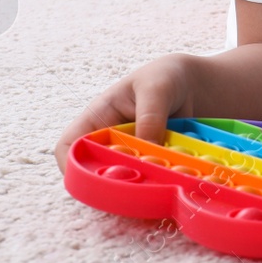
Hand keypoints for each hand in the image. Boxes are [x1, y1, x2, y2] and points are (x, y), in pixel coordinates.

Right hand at [54, 54, 195, 172]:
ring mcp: (132, 155)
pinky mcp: (153, 163)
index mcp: (97, 119)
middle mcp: (110, 142)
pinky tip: (177, 178)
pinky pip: (152, 180)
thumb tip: (146, 152)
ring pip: (125, 180)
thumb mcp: (156, 88)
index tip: (90, 180)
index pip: (68, 146)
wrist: (193, 83)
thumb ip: (150, 117)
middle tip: (136, 185)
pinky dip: (162, 182)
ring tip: (161, 181)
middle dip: (112, 183)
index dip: (71, 165)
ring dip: (140, 184)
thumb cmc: (164, 76)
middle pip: (96, 171)